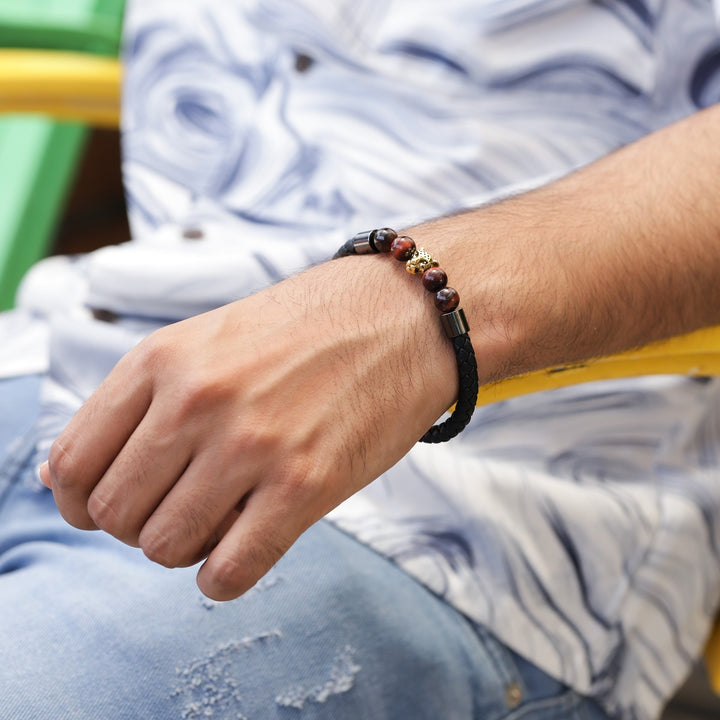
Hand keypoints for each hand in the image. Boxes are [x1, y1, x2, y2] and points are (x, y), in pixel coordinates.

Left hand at [40, 257, 457, 599]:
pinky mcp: (307, 485)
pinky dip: (221, 579)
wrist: (402, 315)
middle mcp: (198, 400)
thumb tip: (66, 479)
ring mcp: (252, 444)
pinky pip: (229, 573)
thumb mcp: (207, 338)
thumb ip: (141, 400)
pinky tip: (239, 553)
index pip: (75, 462)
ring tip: (218, 522)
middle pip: (116, 513)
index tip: (106, 509)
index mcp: (163, 359)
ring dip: (183, 549)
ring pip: (164, 547)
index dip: (80, 502)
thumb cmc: (307, 328)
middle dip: (137, 526)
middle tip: (178, 510)